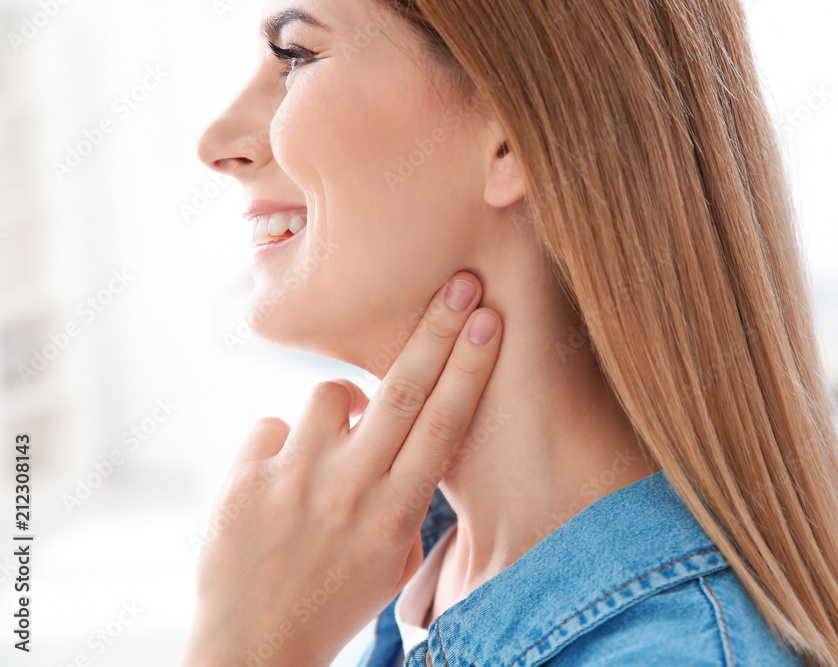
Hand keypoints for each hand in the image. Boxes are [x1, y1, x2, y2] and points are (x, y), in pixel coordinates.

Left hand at [180, 271, 500, 666]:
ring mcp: (292, 482)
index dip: (469, 366)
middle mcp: (348, 491)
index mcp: (394, 514)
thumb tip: (411, 434)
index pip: (442, 424)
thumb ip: (407, 497)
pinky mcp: (243, 480)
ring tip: (335, 443)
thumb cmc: (335, 599)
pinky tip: (283, 480)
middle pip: (400, 390)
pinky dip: (285, 444)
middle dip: (436, 331)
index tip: (489, 320)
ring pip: (329, 394)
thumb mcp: (393, 559)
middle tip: (458, 284)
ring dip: (341, 406)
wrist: (255, 646)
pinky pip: (273, 425)